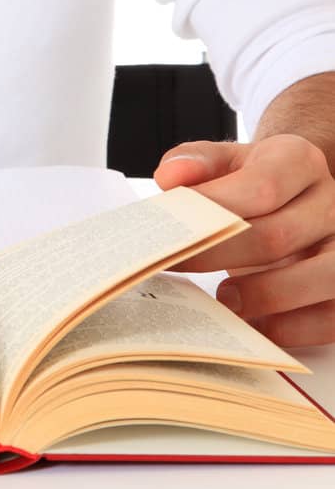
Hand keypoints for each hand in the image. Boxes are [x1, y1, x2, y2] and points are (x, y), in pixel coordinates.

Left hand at [152, 134, 334, 347]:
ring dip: (264, 295)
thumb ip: (198, 163)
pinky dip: (291, 327)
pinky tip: (255, 324)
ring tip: (224, 299)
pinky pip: (330, 318)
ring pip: (318, 277)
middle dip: (221, 256)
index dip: (215, 209)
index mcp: (298, 161)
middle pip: (279, 236)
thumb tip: (170, 176)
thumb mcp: (228, 162)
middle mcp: (332, 202)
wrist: (297, 198)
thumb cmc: (255, 183)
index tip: (175, 230)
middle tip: (179, 267)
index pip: (262, 185)